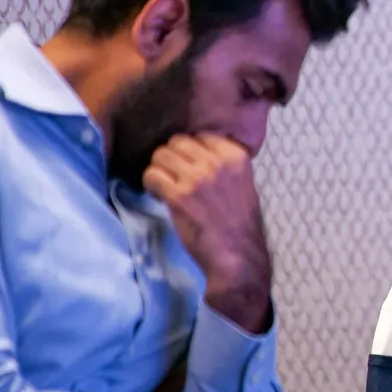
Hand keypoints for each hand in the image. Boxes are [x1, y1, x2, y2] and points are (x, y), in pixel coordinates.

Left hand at [143, 134, 272, 333]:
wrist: (238, 256)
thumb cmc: (238, 224)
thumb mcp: (241, 184)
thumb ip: (221, 165)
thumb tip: (191, 151)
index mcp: (237, 156)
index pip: (201, 135)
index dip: (191, 151)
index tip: (190, 167)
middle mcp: (218, 162)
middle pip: (177, 142)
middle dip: (171, 159)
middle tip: (174, 178)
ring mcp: (198, 178)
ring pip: (160, 155)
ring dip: (159, 171)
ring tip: (166, 187)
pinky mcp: (180, 196)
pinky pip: (152, 175)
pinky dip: (150, 185)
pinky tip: (160, 196)